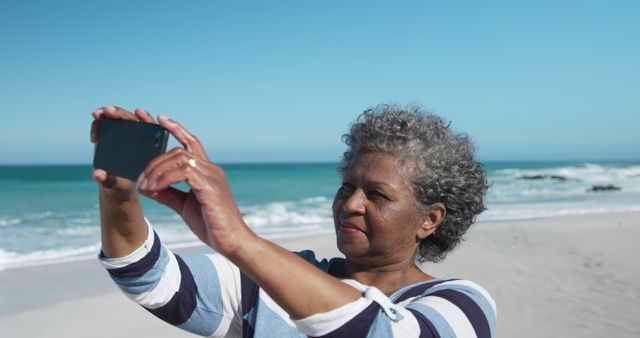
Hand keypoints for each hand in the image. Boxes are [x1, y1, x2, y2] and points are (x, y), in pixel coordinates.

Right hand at [90, 106, 155, 195]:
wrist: (113, 185)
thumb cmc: (120, 185)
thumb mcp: (116, 184)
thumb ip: (108, 180)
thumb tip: (97, 174)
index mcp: (146, 149)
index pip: (151, 129)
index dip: (146, 119)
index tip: (138, 112)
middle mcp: (136, 139)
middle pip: (132, 120)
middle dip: (120, 113)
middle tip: (107, 111)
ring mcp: (123, 135)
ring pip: (119, 118)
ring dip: (108, 113)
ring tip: (96, 115)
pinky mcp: (111, 135)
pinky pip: (106, 123)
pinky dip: (99, 124)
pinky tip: (94, 137)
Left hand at [137, 116, 251, 254]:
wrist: (232, 242)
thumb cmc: (212, 225)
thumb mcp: (183, 206)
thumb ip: (166, 194)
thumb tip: (145, 186)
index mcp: (207, 172)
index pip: (192, 142)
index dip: (176, 129)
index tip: (160, 119)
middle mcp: (211, 169)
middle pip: (179, 150)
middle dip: (155, 158)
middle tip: (140, 176)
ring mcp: (212, 176)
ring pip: (179, 158)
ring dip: (157, 170)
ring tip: (145, 185)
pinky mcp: (210, 186)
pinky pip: (183, 172)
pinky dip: (164, 179)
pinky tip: (154, 189)